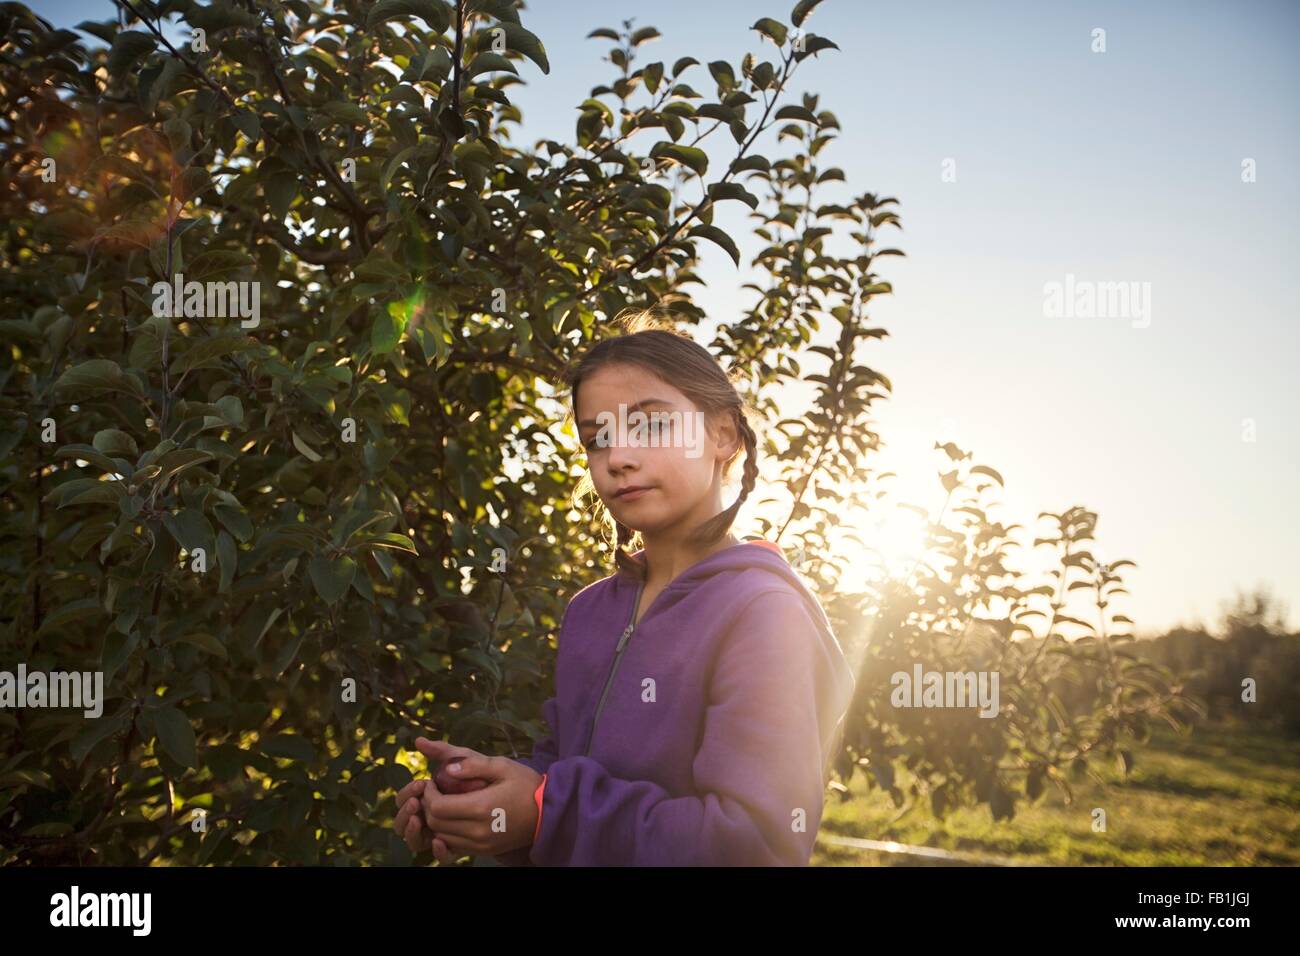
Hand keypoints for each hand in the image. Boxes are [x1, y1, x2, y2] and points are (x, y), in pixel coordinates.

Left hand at [415, 740, 543, 858]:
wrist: (548, 814)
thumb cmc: (526, 785)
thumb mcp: (503, 766)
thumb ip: (474, 765)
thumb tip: (448, 768)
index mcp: (480, 807)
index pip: (437, 807)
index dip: (428, 794)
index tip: (432, 782)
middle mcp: (477, 831)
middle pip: (436, 824)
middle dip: (428, 807)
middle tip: (433, 792)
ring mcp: (480, 844)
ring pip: (442, 837)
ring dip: (436, 821)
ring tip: (442, 803)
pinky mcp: (484, 851)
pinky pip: (454, 846)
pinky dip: (446, 834)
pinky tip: (453, 819)